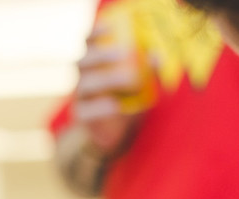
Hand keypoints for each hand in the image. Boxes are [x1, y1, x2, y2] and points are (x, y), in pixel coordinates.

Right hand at [71, 22, 147, 155]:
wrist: (113, 131)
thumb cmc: (124, 99)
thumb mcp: (138, 82)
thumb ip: (146, 70)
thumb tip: (157, 56)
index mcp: (93, 64)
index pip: (88, 43)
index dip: (95, 33)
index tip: (110, 27)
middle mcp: (82, 77)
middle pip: (83, 61)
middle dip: (101, 54)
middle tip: (122, 53)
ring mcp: (80, 97)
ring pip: (85, 85)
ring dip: (106, 79)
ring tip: (129, 79)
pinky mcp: (82, 116)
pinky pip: (85, 111)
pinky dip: (100, 108)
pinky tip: (115, 106)